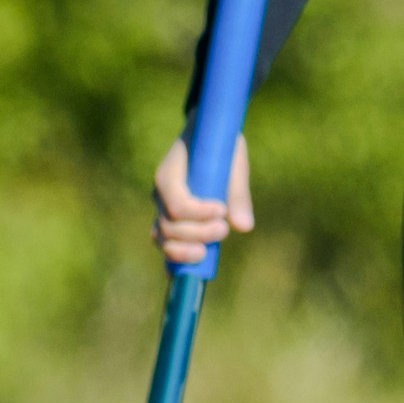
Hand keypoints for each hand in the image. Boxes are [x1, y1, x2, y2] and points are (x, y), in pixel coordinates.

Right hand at [150, 137, 252, 268]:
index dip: (198, 214)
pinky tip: (192, 267)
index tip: (221, 210)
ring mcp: (161, 209)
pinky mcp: (170, 220)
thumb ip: (237, 193)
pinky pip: (166, 243)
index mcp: (169, 174)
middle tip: (224, 229)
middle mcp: (159, 194)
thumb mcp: (233, 160)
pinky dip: (176, 258)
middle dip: (197, 234)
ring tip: (208, 250)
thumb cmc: (220, 145)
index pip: (176, 204)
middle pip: (168, 226)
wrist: (206, 135)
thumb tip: (244, 227)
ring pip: (162, 238)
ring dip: (184, 250)